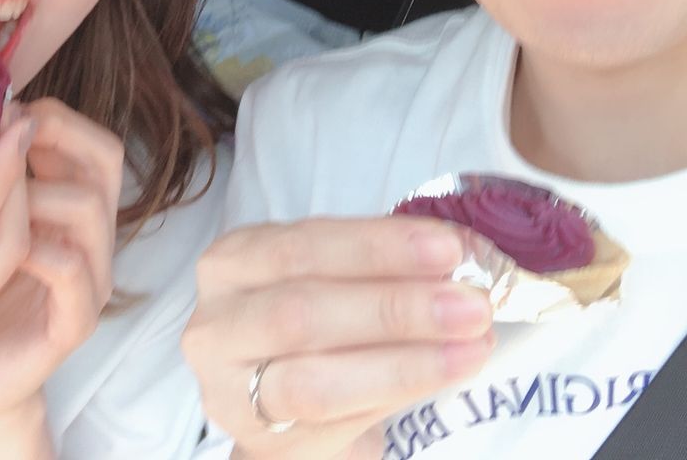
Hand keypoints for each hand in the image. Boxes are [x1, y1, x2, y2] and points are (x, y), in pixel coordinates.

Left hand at [0, 97, 122, 421]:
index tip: (6, 112)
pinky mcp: (76, 322)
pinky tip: (4, 249)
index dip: (58, 120)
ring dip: (38, 191)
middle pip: (107, 163)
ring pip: (92, 210)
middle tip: (6, 135)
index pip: (96, 144)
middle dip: (57, 136)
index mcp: (77, 210)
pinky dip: (39, 250)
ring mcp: (92, 280)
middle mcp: (95, 238)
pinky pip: (72, 272)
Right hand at [183, 217, 494, 459]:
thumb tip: (460, 251)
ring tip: (470, 347)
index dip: (376, 247)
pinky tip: (441, 377)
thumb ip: (374, 259)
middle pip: (302, 314)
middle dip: (394, 308)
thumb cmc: (313, 310)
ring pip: (313, 382)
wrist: (278, 389)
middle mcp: (216, 327)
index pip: (301, 245)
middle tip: (470, 304)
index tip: (447, 249)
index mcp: (230, 263)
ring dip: (403, 363)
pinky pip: (331, 427)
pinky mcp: (261, 447)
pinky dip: (392, 399)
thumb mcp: (325, 269)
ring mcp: (231, 394)